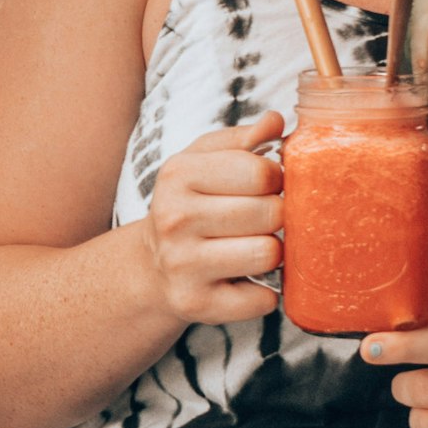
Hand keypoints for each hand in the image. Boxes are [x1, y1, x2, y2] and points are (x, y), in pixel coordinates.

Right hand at [142, 114, 284, 326]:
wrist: (152, 265)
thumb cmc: (189, 205)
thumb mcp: (203, 161)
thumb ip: (242, 140)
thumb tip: (276, 122)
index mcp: (178, 175)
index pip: (260, 172)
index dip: (276, 178)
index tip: (265, 186)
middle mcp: (174, 219)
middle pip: (270, 213)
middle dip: (276, 215)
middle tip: (261, 219)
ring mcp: (182, 266)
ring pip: (268, 254)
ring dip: (272, 253)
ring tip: (253, 246)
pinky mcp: (196, 305)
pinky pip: (262, 299)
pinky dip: (264, 292)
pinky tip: (245, 279)